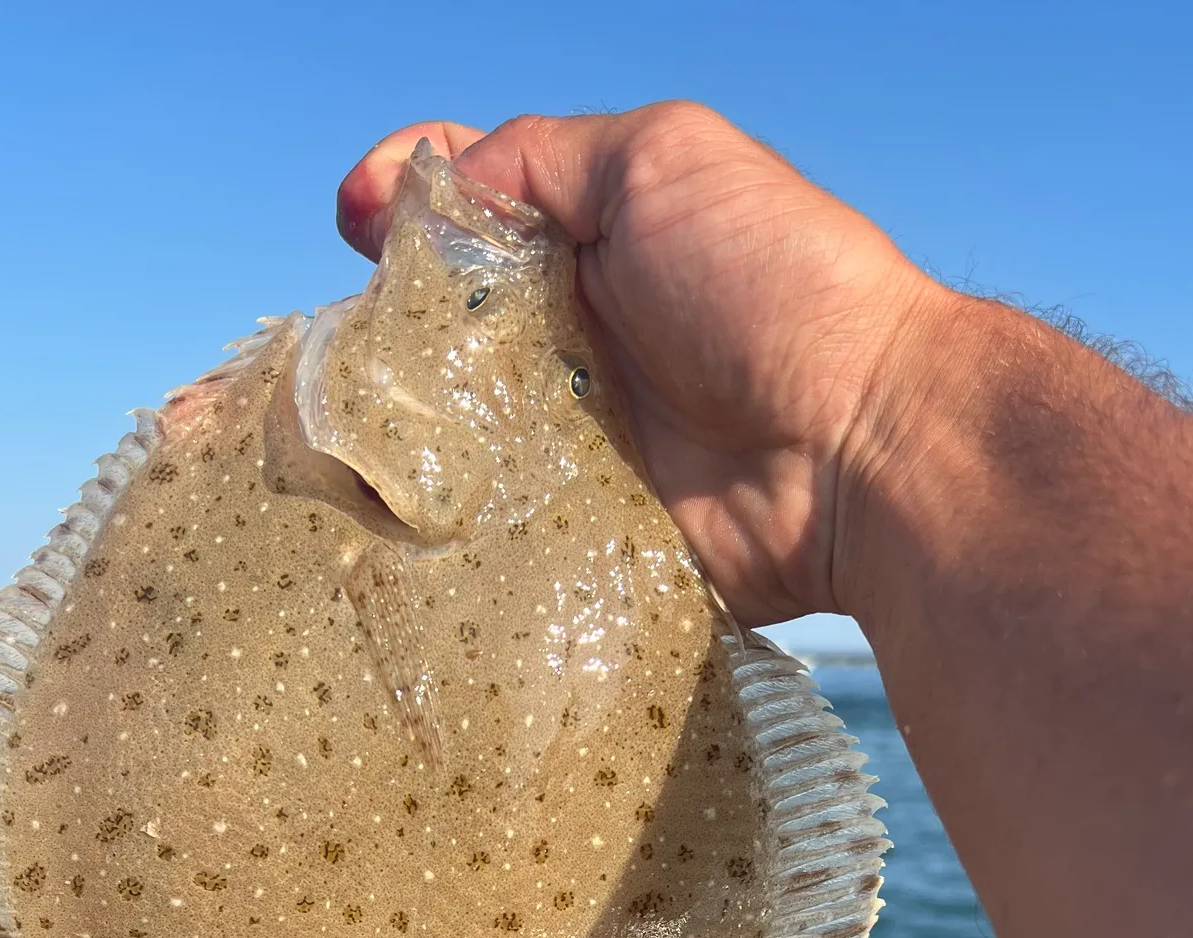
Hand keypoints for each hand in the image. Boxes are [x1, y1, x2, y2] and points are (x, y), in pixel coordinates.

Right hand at [336, 103, 941, 626]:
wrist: (853, 451)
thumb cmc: (771, 286)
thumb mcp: (661, 162)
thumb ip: (543, 158)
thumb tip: (438, 182)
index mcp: (594, 245)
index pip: (474, 214)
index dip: (403, 205)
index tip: (354, 220)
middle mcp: (576, 340)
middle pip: (447, 326)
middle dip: (380, 324)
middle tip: (338, 338)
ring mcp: (574, 438)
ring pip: (453, 426)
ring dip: (396, 422)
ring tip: (340, 423)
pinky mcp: (578, 525)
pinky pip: (490, 517)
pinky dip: (440, 511)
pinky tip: (384, 505)